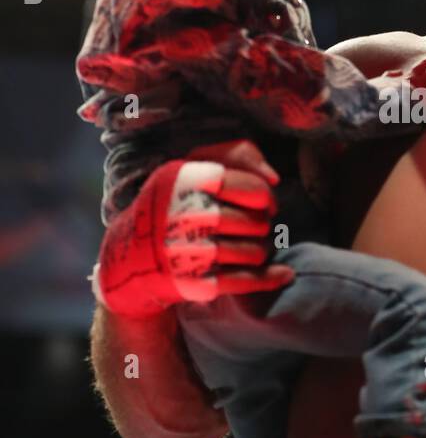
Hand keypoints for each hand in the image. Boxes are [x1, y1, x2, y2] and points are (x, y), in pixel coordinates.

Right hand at [94, 140, 293, 317]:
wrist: (129, 257)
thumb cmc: (170, 205)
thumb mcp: (191, 169)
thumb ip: (237, 156)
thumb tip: (274, 177)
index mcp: (184, 180)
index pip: (252, 188)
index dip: (265, 196)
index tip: (262, 202)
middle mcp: (183, 215)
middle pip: (256, 222)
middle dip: (260, 224)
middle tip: (251, 226)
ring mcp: (188, 252)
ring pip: (255, 252)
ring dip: (259, 249)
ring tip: (248, 246)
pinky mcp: (193, 282)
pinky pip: (246, 281)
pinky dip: (270, 278)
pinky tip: (283, 274)